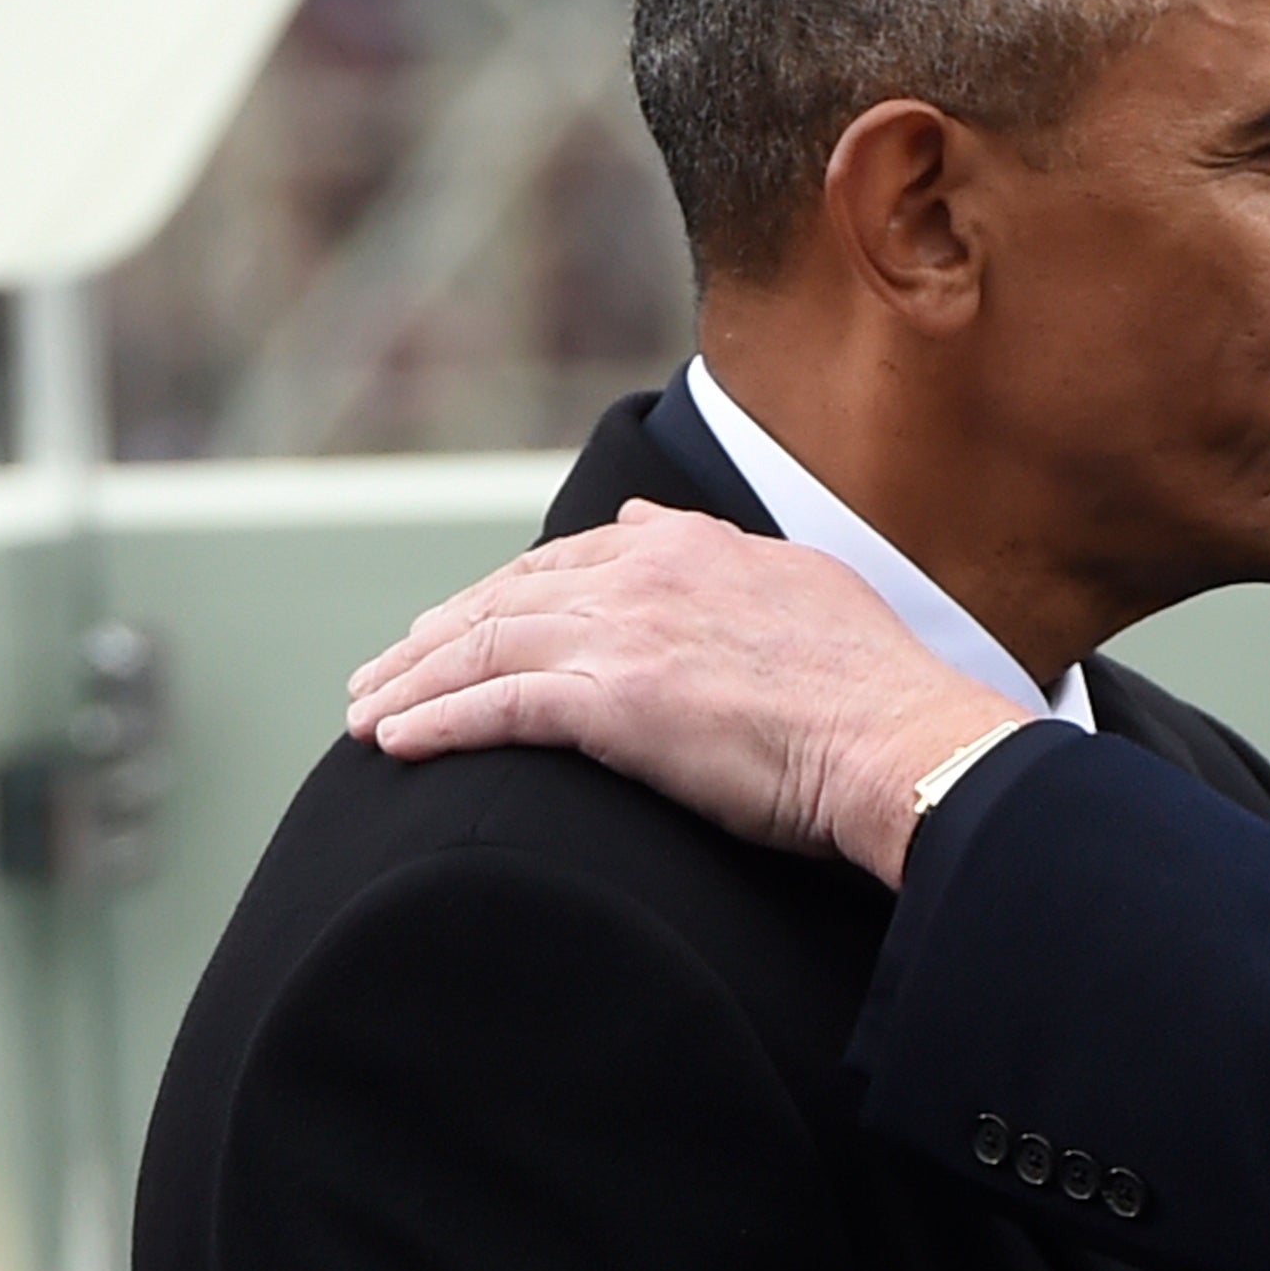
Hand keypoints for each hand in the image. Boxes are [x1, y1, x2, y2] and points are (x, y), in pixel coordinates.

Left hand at [342, 501, 1022, 882]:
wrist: (904, 743)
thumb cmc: (875, 692)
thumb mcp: (803, 586)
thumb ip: (720, 554)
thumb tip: (647, 527)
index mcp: (689, 550)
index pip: (563, 563)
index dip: (499, 596)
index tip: (456, 626)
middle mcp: (645, 577)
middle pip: (502, 600)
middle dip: (431, 637)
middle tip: (382, 671)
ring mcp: (625, 637)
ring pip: (481, 648)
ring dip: (409, 682)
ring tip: (365, 713)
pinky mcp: (612, 704)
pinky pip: (494, 708)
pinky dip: (433, 722)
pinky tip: (392, 743)